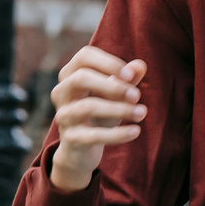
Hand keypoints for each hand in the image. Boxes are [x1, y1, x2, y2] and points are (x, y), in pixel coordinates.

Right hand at [47, 47, 147, 190]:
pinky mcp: (70, 139)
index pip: (85, 56)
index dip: (108, 62)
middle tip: (137, 95)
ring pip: (88, 107)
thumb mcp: (116, 94)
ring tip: (142, 113)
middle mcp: (61, 92)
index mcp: (71, 74)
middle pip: (81, 78)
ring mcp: (63, 115)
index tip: (130, 75)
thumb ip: (128, 78)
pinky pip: (93, 135)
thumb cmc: (101, 112)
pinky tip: (136, 131)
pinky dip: (117, 134)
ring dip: (120, 109)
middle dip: (112, 85)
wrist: (81, 149)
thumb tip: (139, 65)